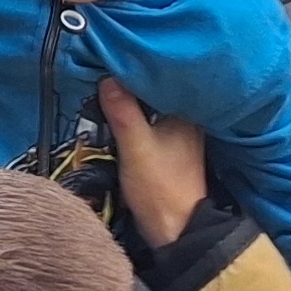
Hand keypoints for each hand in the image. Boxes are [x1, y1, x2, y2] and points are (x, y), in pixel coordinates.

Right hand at [98, 79, 207, 245]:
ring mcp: (179, 136)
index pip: (162, 78)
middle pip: (155, 92)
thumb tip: (107, 77)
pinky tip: (117, 116)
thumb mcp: (136, 147)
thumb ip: (123, 112)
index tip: (111, 58)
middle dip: (131, 83)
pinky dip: (134, 118)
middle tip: (103, 70)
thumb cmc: (160, 189)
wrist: (175, 232)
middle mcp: (188, 120)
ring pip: (151, 108)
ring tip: (106, 88)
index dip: (136, 68)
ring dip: (131, 102)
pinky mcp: (169, 150)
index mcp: (188, 114)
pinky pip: (149, 123)